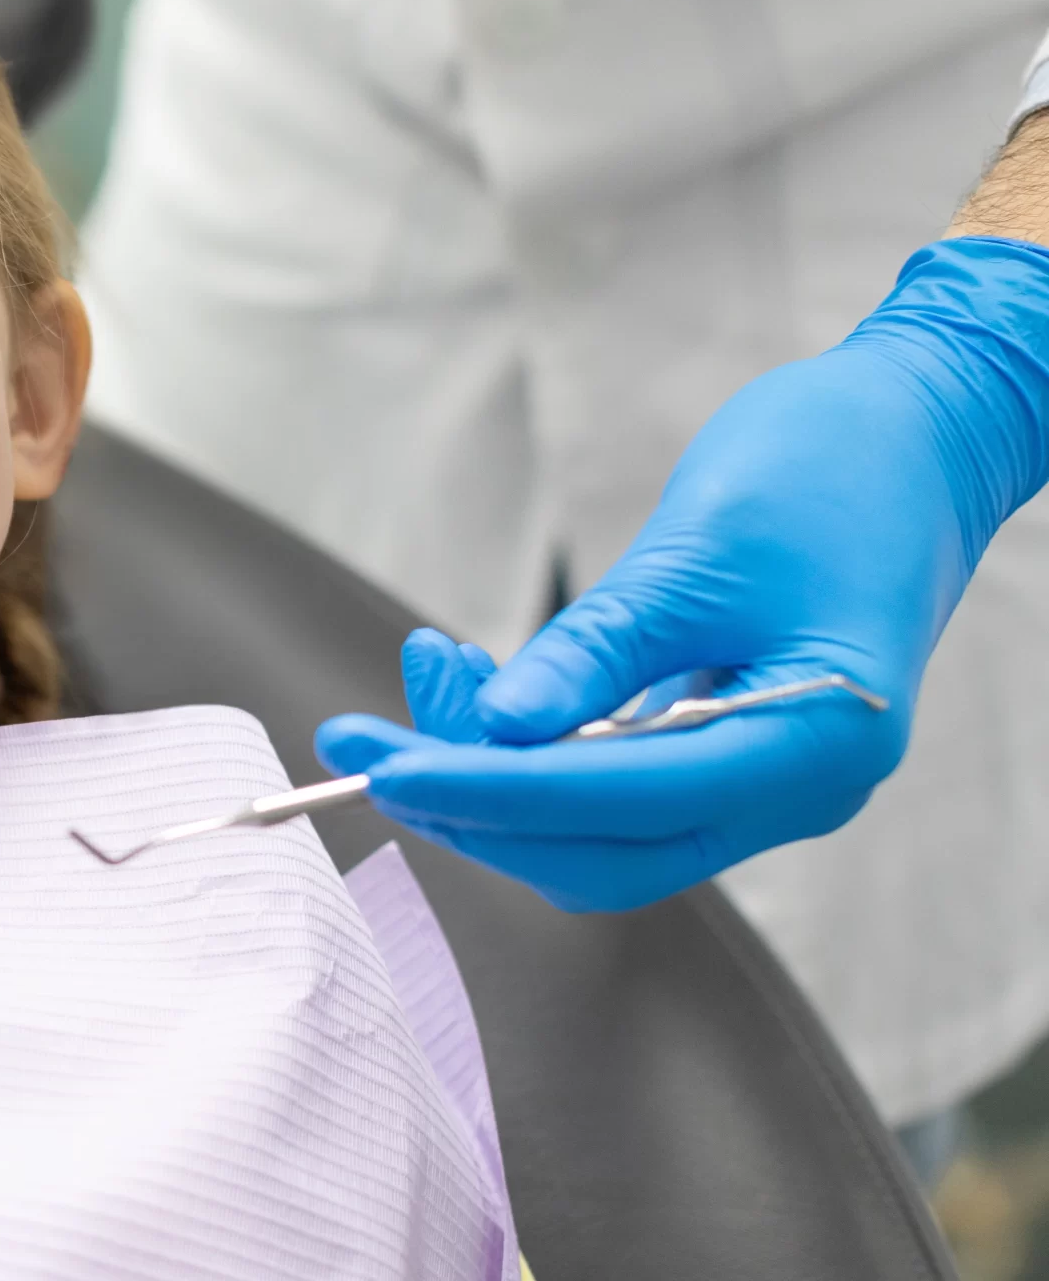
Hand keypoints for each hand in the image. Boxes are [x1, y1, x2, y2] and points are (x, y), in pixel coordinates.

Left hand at [317, 238, 1048, 910]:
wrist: (918, 429)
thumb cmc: (829, 470)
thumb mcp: (698, 552)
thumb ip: (599, 648)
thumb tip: (496, 728)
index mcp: (810, 746)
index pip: (617, 807)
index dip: (489, 794)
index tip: (382, 766)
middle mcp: (794, 789)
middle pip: (598, 851)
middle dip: (471, 802)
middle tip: (362, 738)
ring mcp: (764, 776)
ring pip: (597, 825)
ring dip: (490, 768)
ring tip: (423, 672)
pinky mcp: (730, 745)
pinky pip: (614, 778)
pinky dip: (535, 743)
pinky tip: (473, 682)